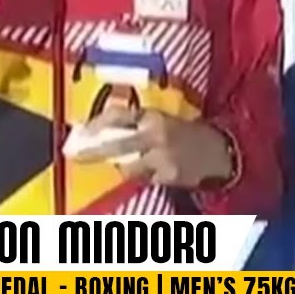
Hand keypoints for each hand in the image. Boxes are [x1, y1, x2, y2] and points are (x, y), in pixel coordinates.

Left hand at [76, 106, 233, 186]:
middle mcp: (156, 134)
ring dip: (125, 166)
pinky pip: (145, 178)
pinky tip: (158, 171)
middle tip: (74, 155)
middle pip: (116, 143)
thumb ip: (136, 125)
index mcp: (154, 116)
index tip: (80, 131)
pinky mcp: (168, 175)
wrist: (221, 152)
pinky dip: (145, 176)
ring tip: (138, 163)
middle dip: (92, 151)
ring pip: (128, 166)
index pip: (118, 115)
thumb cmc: (189, 134)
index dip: (96, 124)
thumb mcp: (164, 121)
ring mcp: (162, 157)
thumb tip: (100, 132)